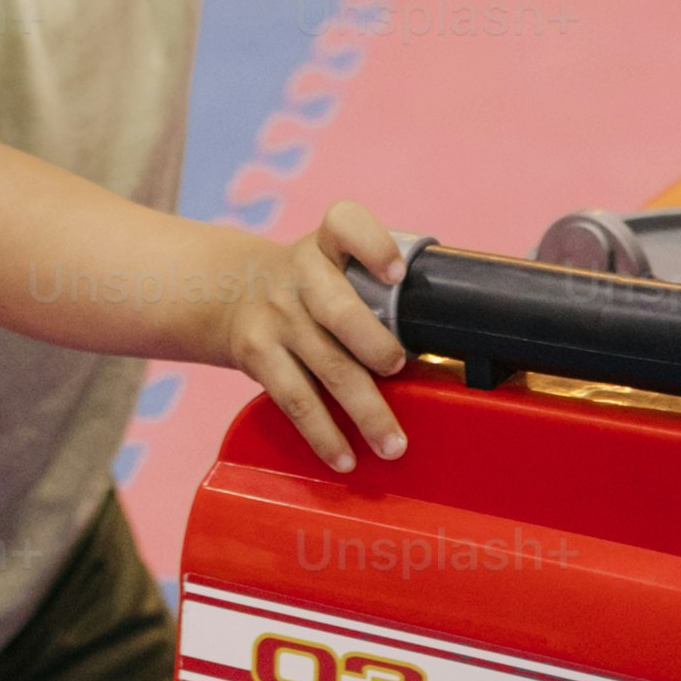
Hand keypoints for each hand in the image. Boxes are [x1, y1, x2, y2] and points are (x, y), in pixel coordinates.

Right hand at [222, 200, 410, 471]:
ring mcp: (276, 316)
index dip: (372, 245)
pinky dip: (323, 434)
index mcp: (327, 242)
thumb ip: (379, 279)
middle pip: (337, 309)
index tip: (398, 274)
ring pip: (324, 366)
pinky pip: (295, 399)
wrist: (230, 291)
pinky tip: (345, 457)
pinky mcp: (258, 355)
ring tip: (392, 445)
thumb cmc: (312, 282)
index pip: (345, 223)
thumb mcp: (335, 256)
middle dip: (373, 344)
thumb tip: (450, 326)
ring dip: (363, 410)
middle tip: (399, 368)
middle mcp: (300, 275)